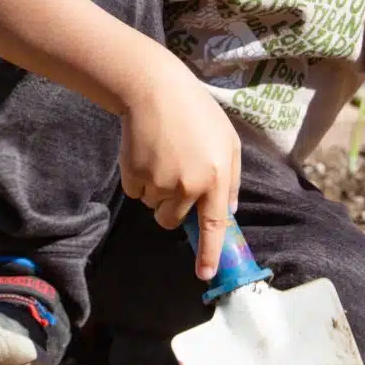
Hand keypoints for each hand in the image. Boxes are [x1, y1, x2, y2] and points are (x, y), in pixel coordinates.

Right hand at [118, 51, 239, 282]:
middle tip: (174, 180)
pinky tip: (146, 154)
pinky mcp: (134, 175)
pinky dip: (138, 181)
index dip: (208, 254)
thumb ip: (231, 179)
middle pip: (173, 221)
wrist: (153, 89)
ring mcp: (158, 182)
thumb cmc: (197, 112)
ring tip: (161, 157)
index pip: (213, 227)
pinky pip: (135, 192)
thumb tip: (228, 212)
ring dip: (156, 192)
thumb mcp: (228, 141)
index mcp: (214, 178)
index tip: (204, 275)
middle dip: (173, 210)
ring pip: (153, 206)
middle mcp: (187, 185)